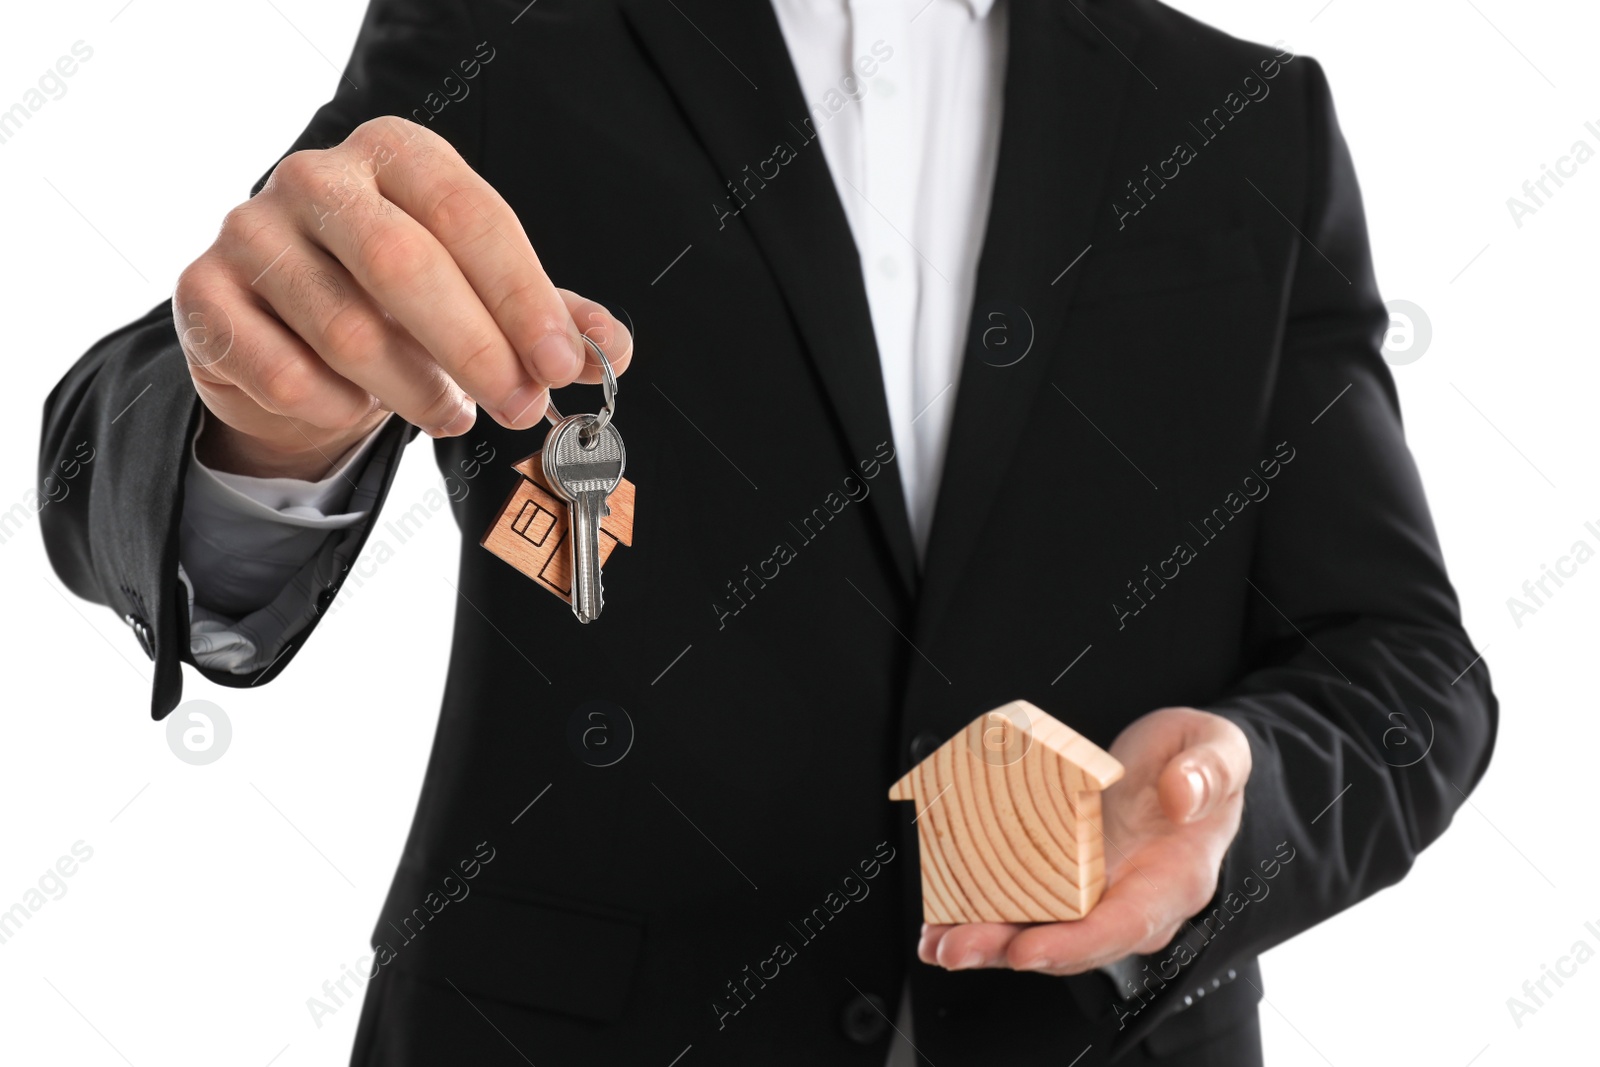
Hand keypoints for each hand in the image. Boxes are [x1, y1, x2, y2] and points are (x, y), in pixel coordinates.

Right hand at [173, 116, 632, 479]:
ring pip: (345, 328)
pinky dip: (338, 408)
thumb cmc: (399, 305)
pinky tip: (360, 410)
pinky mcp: (204, 295)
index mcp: (398, 156)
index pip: (470, 215)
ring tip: (450, 414)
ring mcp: (250, 231)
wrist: (284, 334)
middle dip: (475, 349)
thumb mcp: (481, 298)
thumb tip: (608, 349)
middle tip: (520, 408)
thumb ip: (548, 319)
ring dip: (413, 390)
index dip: (522, 295)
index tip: (562, 362)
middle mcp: (317, 179)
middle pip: (403, 263)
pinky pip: (282, 372)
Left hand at [918, 706, 1250, 974]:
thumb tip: (1182, 795)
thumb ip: (1208, 772)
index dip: (1074, 943)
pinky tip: (939, 923)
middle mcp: (1130, 902)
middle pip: (1068, 942)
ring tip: (936, 942)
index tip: (1026, 949)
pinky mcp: (1065, 883)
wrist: (1186, 767)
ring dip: (985, 941)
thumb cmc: (1201, 762)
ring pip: (1037, 932)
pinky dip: (980, 917)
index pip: (1124, 925)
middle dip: (1007, 949)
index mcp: (1173, 879)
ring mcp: (1094, 896)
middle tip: (955, 946)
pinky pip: (1023, 908)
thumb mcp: (1219, 749)